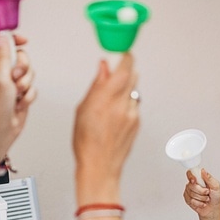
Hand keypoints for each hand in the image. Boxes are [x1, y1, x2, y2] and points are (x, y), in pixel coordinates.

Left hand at [0, 34, 36, 161]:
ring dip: (26, 85)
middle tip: (15, 78)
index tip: (25, 41)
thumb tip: (2, 38)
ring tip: (17, 95)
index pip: (3, 44)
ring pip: (30, 73)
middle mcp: (2, 73)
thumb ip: (3, 57)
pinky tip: (20, 105)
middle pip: (21, 57)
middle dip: (23, 68)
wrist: (4, 130)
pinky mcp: (22, 94)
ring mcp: (13, 83)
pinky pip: (33, 87)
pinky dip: (29, 96)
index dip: (14, 40)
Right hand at [73, 54, 139, 202]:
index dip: (126, 57)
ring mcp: (132, 114)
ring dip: (125, 88)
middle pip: (132, 76)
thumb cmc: (86, 143)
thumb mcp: (83, 109)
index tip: (123, 52)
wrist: (99, 166)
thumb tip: (103, 67)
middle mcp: (121, 105)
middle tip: (116, 72)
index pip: (124, 68)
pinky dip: (126, 103)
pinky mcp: (137, 122)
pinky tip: (114, 115)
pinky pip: (134, 104)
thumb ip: (96, 85)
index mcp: (105, 99)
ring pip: (134, 90)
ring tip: (111, 100)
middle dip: (125, 71)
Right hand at [183, 169, 219, 219]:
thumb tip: (203, 171)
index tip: (194, 181)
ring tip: (206, 198)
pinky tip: (202, 203)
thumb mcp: (216, 186)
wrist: (213, 209)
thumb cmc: (216, 197)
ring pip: (191, 193)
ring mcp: (190, 191)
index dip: (191, 176)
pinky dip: (198, 203)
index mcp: (200, 178)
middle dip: (200, 191)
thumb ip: (209, 178)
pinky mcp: (188, 199)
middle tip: (207, 192)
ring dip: (201, 198)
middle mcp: (194, 184)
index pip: (191, 173)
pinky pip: (190, 200)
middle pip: (191, 185)